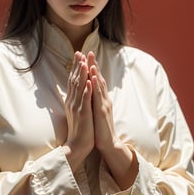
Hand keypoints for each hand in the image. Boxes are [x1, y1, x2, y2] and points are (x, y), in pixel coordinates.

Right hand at [63, 52, 93, 171]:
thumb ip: (77, 100)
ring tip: (84, 62)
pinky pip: (85, 100)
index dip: (76, 67)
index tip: (79, 55)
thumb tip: (77, 90)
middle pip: (75, 80)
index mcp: (72, 101)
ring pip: (79, 88)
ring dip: (82, 74)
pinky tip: (89, 82)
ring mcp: (77, 107)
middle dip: (78, 66)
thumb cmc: (80, 129)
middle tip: (80, 53)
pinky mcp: (83, 114)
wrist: (77, 145)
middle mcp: (73, 102)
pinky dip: (86, 90)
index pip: (73, 81)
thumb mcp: (77, 111)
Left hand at [87, 51, 137, 189]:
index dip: (91, 68)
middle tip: (88, 51)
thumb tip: (90, 92)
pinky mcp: (102, 111)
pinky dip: (96, 86)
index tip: (85, 56)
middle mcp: (104, 99)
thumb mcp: (96, 111)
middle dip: (94, 65)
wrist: (107, 143)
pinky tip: (93, 78)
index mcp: (101, 99)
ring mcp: (104, 104)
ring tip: (91, 60)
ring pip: (99, 85)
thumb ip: (94, 100)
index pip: (96, 80)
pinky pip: (98, 96)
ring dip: (96, 72)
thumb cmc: (100, 128)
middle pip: (99, 79)